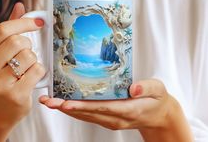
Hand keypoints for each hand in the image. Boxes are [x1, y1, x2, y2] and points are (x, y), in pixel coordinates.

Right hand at [0, 3, 45, 128]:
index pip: (3, 30)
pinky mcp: (14, 95)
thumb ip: (9, 30)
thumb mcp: (1, 53)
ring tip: (26, 69)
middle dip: (28, 45)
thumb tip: (20, 5)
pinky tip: (31, 78)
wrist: (1, 109)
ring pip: (29, 56)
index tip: (39, 23)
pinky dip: (40, 71)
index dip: (24, 22)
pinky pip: (37, 70)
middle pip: (17, 42)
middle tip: (26, 53)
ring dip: (34, 60)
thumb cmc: (3, 76)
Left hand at [40, 79, 192, 141]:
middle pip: (88, 113)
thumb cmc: (156, 100)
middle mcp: (116, 117)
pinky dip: (75, 110)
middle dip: (66, 108)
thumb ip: (147, 87)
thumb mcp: (158, 90)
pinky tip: (64, 105)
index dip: (83, 106)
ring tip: (50, 102)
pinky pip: (88, 115)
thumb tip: (134, 87)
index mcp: (128, 109)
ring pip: (85, 116)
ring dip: (66, 110)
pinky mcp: (108, 118)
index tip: (67, 104)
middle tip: (49, 101)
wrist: (158, 115)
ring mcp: (111, 119)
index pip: (102, 108)